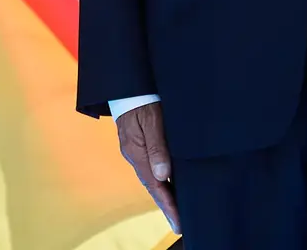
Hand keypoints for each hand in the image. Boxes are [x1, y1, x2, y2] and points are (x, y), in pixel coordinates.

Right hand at [115, 102, 180, 233]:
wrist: (127, 82)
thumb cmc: (142, 98)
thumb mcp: (152, 120)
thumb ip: (157, 147)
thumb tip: (163, 175)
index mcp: (136, 151)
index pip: (154, 184)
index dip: (167, 204)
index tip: (179, 221)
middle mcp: (133, 154)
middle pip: (151, 185)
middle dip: (165, 205)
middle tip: (178, 223)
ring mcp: (134, 149)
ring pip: (150, 178)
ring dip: (163, 194)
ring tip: (176, 210)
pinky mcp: (138, 143)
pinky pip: (149, 167)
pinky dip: (160, 180)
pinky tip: (168, 183)